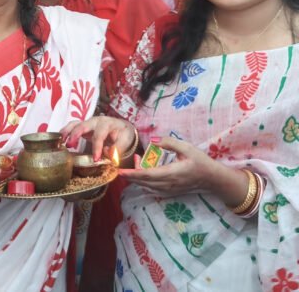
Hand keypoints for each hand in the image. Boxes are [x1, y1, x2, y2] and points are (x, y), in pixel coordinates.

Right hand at [60, 115, 135, 161]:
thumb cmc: (123, 134)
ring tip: (61, 141)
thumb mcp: (125, 141)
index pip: (99, 135)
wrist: (122, 127)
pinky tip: (60, 139)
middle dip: (75, 135)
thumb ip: (117, 149)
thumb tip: (108, 155)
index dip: (97, 147)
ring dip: (67, 132)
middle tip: (70, 145)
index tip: (95, 159)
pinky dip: (65, 131)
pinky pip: (72, 126)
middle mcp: (96, 121)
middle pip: (83, 125)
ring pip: (75, 124)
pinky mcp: (83, 126)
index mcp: (107, 124)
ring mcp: (88, 123)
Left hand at [119, 137, 240, 199]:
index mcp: (170, 173)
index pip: (146, 175)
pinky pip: (152, 190)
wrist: (213, 179)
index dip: (131, 174)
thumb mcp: (186, 148)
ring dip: (137, 178)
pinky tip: (144, 173)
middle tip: (127, 161)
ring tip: (137, 163)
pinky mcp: (170, 193)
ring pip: (146, 187)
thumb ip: (169, 142)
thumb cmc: (201, 161)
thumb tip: (151, 140)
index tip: (119, 171)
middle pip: (143, 182)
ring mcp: (168, 191)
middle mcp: (167, 184)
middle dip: (131, 174)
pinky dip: (144, 183)